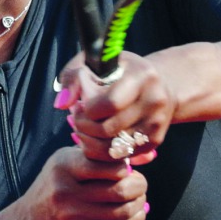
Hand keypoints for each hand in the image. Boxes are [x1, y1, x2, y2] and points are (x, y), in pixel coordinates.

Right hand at [19, 146, 147, 219]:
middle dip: (139, 185)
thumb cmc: (59, 183)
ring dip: (138, 203)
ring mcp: (72, 216)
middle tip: (140, 183)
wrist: (33, 219)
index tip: (127, 168)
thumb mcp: (67, 160)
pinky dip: (134, 219)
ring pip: (122, 211)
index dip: (125, 166)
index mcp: (64, 166)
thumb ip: (97, 154)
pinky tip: (136, 212)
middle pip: (120, 190)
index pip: (108, 164)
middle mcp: (65, 191)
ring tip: (138, 197)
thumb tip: (143, 155)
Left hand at [55, 51, 174, 164]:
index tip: (80, 104)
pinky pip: (120, 156)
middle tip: (77, 118)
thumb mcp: (94, 63)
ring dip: (90, 141)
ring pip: (112, 148)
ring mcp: (157, 123)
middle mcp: (155, 101)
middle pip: (108, 129)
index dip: (87, 109)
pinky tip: (96, 137)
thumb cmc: (119, 71)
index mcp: (142, 76)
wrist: (158, 84)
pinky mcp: (155, 140)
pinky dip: (101, 152)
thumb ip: (73, 77)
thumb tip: (62, 104)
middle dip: (84, 127)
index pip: (109, 104)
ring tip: (84, 128)